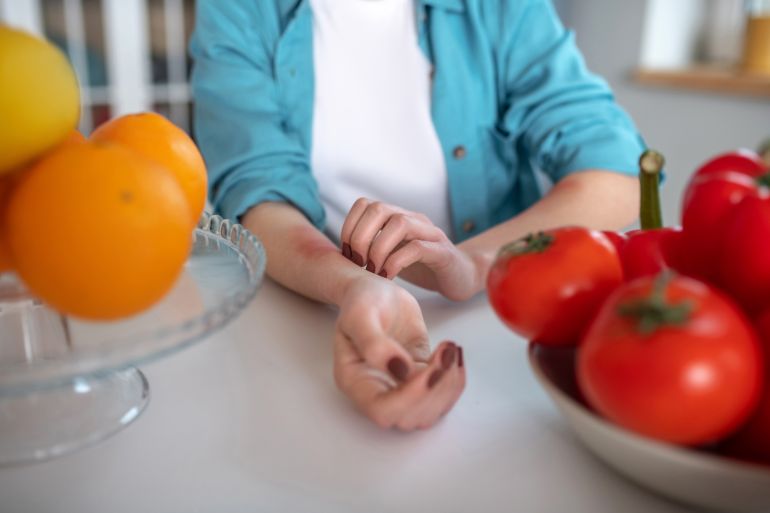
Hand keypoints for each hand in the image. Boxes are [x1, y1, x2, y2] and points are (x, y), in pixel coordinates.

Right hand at [334, 275, 465, 429]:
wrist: (376, 291)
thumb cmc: (362, 300)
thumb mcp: (361, 314)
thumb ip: (373, 343)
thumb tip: (397, 370)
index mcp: (355, 380)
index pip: (382, 409)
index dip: (410, 398)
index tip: (431, 369)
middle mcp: (376, 391)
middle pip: (409, 416)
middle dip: (436, 389)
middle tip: (448, 352)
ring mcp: (399, 387)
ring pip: (430, 411)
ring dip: (449, 385)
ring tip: (452, 350)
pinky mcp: (420, 378)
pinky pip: (440, 394)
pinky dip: (455, 379)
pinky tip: (455, 353)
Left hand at [340, 198, 482, 300]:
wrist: (461, 276)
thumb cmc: (421, 266)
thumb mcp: (391, 253)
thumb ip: (370, 246)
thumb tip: (338, 253)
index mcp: (397, 217)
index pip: (365, 204)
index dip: (349, 227)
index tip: (347, 254)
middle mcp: (413, 219)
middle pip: (379, 209)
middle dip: (361, 237)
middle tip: (358, 264)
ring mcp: (430, 233)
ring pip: (399, 224)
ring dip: (378, 250)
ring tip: (374, 271)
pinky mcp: (443, 252)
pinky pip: (417, 248)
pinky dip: (397, 262)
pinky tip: (389, 277)